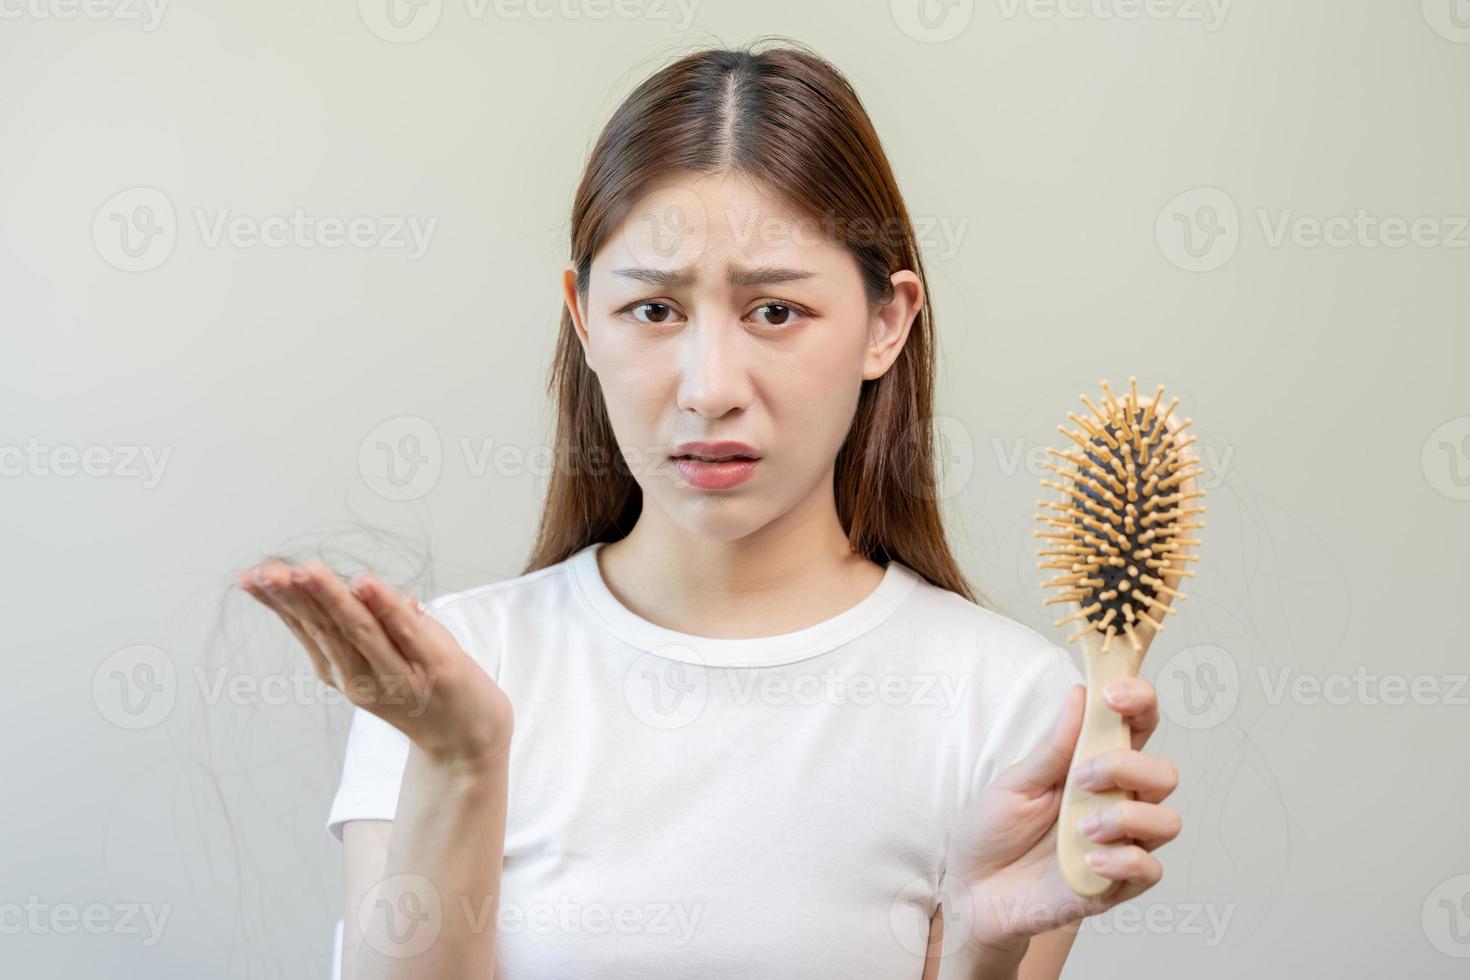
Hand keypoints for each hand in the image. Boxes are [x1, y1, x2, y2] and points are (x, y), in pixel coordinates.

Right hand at [237, 559, 512, 767]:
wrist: (470, 739)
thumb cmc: (426, 688)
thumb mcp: (387, 654)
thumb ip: (370, 621)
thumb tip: (357, 584)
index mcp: (342, 671)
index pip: (306, 628)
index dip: (279, 602)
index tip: (251, 575)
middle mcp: (361, 677)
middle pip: (324, 628)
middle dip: (294, 597)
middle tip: (267, 571)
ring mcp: (397, 675)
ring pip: (358, 629)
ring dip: (331, 598)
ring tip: (306, 570)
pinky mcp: (434, 669)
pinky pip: (405, 632)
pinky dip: (385, 606)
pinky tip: (365, 584)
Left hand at [943, 678, 1179, 950]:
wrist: (972, 891)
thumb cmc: (994, 832)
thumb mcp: (1016, 783)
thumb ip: (1055, 747)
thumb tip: (1082, 694)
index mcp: (1094, 768)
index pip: (1137, 728)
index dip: (1140, 703)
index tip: (1115, 694)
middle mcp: (1116, 803)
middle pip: (1164, 774)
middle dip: (1127, 766)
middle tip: (1080, 777)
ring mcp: (1120, 844)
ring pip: (1167, 821)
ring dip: (1126, 816)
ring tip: (1081, 827)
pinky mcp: (1116, 885)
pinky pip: (1149, 869)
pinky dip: (1123, 860)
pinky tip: (1088, 860)